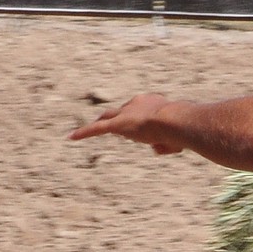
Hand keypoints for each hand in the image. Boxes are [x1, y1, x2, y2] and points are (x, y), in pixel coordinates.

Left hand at [68, 94, 183, 153]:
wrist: (175, 121)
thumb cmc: (181, 130)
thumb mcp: (176, 140)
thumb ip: (165, 144)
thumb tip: (156, 148)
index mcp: (152, 102)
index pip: (139, 111)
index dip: (137, 120)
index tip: (137, 128)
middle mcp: (136, 104)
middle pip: (120, 112)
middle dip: (114, 118)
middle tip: (106, 124)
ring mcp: (125, 114)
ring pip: (106, 118)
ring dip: (98, 125)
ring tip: (84, 132)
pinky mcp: (116, 124)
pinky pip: (96, 129)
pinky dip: (83, 133)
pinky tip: (71, 137)